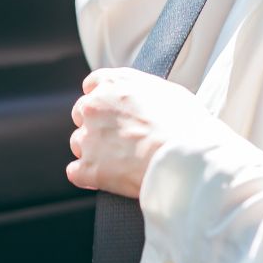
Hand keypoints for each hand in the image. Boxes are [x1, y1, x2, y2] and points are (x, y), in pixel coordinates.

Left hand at [66, 67, 213, 198]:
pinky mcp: (89, 168)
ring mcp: (88, 138)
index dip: (102, 98)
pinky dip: (89, 176)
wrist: (183, 157)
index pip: (92, 84)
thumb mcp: (169, 91)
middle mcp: (94, 106)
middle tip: (120, 137)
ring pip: (79, 143)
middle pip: (81, 113)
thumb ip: (144, 90)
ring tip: (120, 161)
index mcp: (113, 83)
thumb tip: (143, 98)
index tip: (111, 109)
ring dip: (94, 151)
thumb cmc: (185, 124)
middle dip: (96, 124)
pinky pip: (76, 172)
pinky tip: (107, 178)